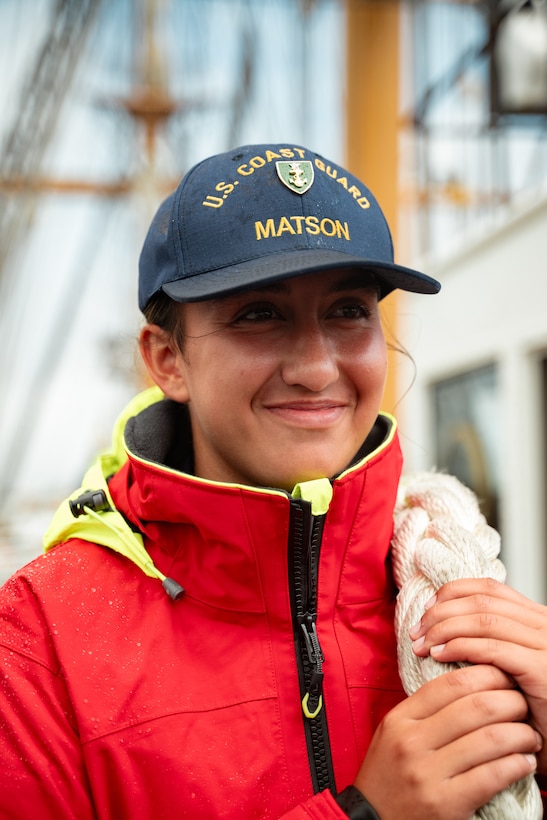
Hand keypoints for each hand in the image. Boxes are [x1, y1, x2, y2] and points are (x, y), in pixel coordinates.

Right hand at [354, 664, 539, 819]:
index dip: (485, 674)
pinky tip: (525, 762)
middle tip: (523, 704)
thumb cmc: (387, 775)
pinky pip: (491, 776)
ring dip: (521, 734)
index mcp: (401, 719)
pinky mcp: (445, 804)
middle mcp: (412, 742)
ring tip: (530, 736)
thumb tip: (469, 683)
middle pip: (475, 707)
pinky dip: (517, 765)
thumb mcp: (393, 732)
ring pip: (489, 740)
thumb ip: (423, 708)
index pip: (450, 683)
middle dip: (510, 701)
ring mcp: (427, 774)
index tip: (505, 676)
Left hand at [410, 577, 546, 772]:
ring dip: (445, 629)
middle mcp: (544, 624)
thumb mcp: (509, 664)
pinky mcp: (542, 668)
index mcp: (536, 617)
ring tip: (422, 644)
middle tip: (416, 631)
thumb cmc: (531, 709)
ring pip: (484, 620)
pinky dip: (461, 647)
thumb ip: (489, 639)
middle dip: (441, 612)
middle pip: (482, 601)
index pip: (488, 588)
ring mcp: (546, 644)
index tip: (426, 610)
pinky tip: (440, 655)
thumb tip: (440, 622)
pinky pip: (493, 649)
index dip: (451, 594)